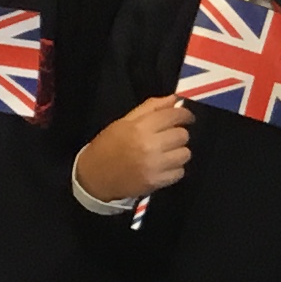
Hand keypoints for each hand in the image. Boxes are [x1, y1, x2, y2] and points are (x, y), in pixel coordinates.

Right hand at [76, 94, 192, 203]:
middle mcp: (149, 146)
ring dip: (178, 151)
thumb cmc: (108, 146)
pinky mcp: (156, 182)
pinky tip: (163, 166)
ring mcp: (154, 166)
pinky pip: (180, 172)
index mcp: (139, 128)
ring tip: (166, 152)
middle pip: (182, 135)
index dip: (184, 114)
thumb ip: (151, 108)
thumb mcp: (124, 122)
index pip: (173, 116)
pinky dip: (175, 169)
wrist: (95, 178)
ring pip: (185, 154)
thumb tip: (174, 99)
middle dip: (179, 133)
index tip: (186, 117)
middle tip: (169, 136)